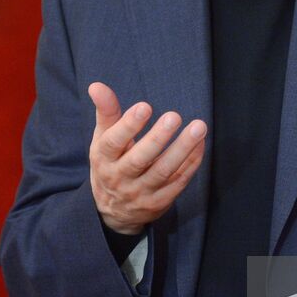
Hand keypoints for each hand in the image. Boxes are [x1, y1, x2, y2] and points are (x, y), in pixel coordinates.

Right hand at [88, 81, 205, 235]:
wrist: (112, 210)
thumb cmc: (110, 163)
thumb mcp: (102, 139)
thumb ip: (106, 112)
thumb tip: (96, 85)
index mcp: (104, 159)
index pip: (113, 142)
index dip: (128, 125)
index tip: (145, 106)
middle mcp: (120, 178)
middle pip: (139, 159)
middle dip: (157, 139)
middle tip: (174, 116)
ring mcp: (141, 193)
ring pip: (163, 171)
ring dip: (182, 149)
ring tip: (199, 127)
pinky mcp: (159, 202)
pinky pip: (178, 181)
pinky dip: (191, 162)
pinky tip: (200, 143)